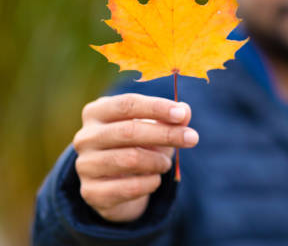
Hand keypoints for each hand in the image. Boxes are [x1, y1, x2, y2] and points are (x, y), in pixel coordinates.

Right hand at [73, 93, 198, 221]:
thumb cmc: (138, 144)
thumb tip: (185, 111)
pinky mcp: (91, 192)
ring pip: (129, 160)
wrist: (116, 184)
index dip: (156, 107)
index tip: (181, 114)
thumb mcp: (155, 127)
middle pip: (128, 131)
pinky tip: (154, 179)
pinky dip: (150, 182)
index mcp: (97, 112)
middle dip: (165, 134)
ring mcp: (85, 165)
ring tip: (166, 163)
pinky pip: (129, 187)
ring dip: (157, 161)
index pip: (127, 104)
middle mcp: (86, 137)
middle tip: (192, 138)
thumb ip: (171, 117)